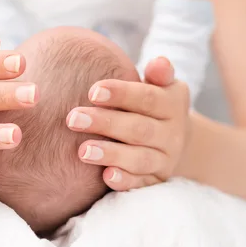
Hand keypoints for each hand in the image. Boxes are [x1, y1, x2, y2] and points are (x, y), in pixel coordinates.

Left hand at [67, 58, 189, 190]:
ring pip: (139, 159)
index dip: (121, 94)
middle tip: (73, 119)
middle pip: (139, 129)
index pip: (148, 98)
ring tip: (82, 151)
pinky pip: (140, 183)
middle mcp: (173, 134)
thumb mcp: (159, 87)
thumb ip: (158, 74)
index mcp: (173, 104)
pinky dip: (124, 181)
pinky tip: (105, 176)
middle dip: (105, 123)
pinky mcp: (156, 181)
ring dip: (111, 154)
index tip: (93, 91)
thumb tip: (160, 62)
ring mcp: (165, 160)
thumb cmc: (151, 106)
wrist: (171, 141)